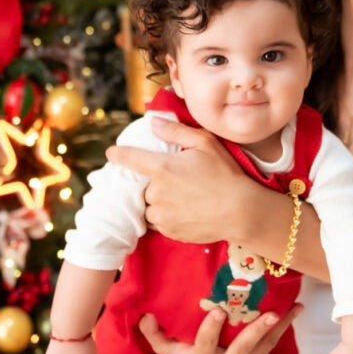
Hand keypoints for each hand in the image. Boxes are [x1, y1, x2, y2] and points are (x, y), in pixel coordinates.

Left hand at [106, 119, 249, 242]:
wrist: (241, 211)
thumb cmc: (225, 174)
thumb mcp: (205, 143)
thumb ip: (176, 131)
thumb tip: (153, 122)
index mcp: (162, 168)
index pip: (129, 159)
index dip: (118, 155)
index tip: (112, 153)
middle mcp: (156, 192)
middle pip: (142, 186)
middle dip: (152, 182)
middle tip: (173, 180)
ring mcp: (161, 215)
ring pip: (148, 207)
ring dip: (156, 202)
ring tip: (179, 198)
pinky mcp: (169, 231)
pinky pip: (158, 223)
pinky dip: (165, 217)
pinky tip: (184, 211)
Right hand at [139, 305, 302, 353]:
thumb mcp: (167, 351)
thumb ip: (155, 334)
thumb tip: (146, 315)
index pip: (205, 344)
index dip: (211, 329)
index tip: (217, 310)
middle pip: (242, 349)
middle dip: (257, 332)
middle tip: (271, 315)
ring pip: (264, 348)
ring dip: (280, 328)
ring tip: (294, 308)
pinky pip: (271, 347)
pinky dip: (284, 330)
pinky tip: (294, 311)